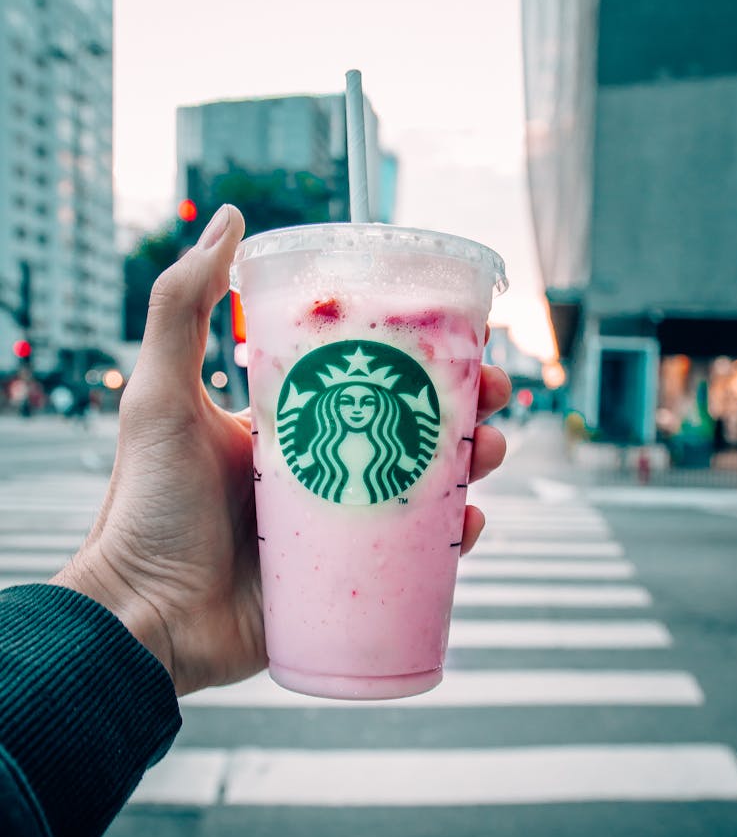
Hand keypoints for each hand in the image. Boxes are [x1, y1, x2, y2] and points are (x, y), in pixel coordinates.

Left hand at [53, 206, 511, 695]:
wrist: (144, 618)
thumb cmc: (147, 505)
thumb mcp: (161, 396)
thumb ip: (183, 308)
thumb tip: (227, 218)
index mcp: (289, 425)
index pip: (368, 380)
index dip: (420, 361)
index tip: (462, 344)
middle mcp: (320, 470)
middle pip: (409, 433)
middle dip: (462, 413)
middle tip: (493, 403)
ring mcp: (336, 530)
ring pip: (423, 492)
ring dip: (469, 468)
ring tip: (487, 455)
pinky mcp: (347, 584)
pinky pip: (413, 560)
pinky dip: (449, 541)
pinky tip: (466, 525)